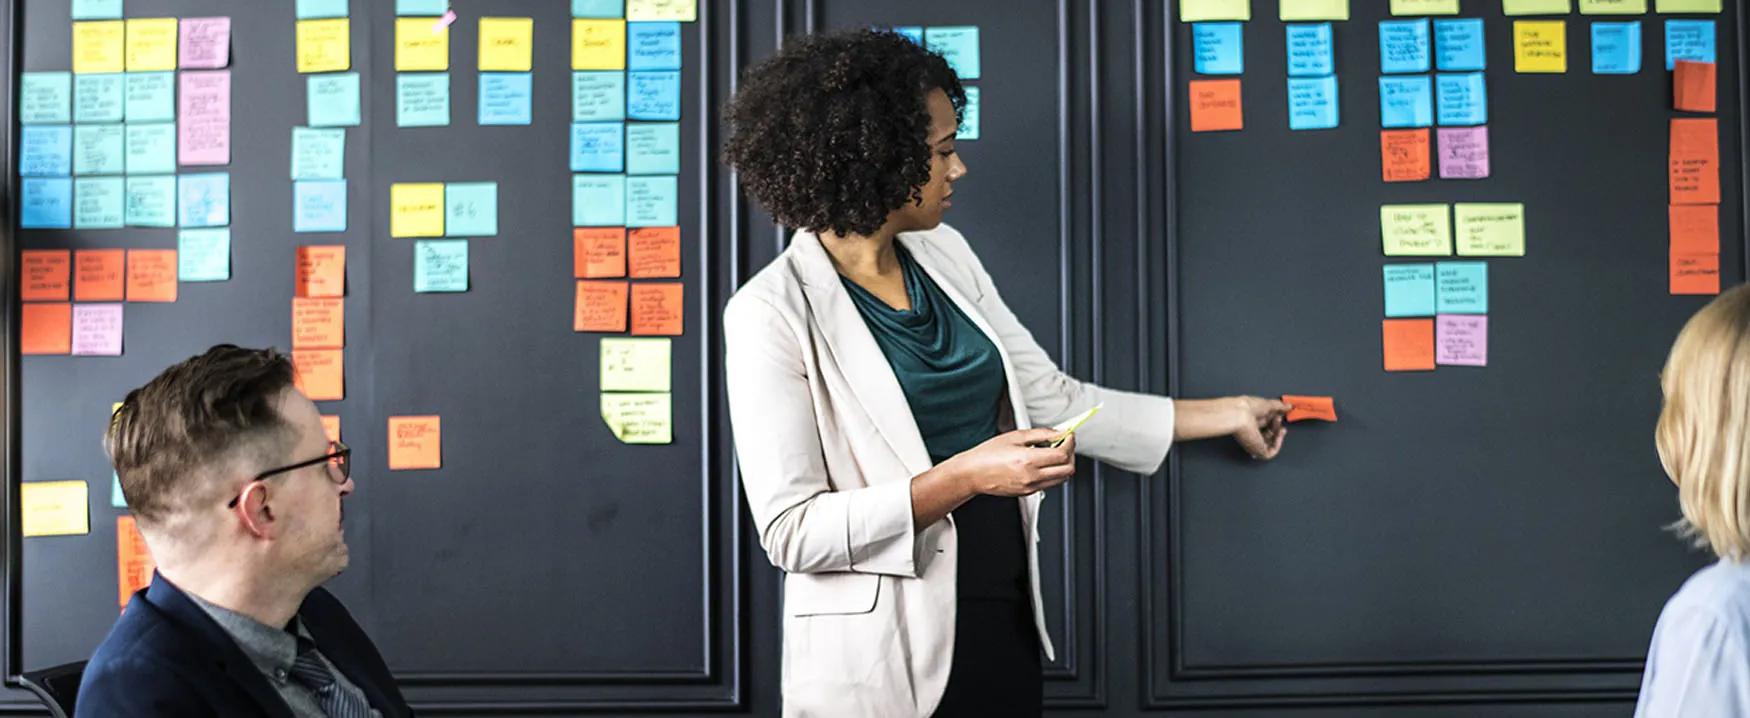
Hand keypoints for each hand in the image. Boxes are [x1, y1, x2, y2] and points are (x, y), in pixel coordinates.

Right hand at [939, 428, 1076, 496]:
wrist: (973, 474)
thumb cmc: (987, 454)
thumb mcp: (1015, 436)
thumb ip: (1041, 434)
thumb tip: (1059, 432)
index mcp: (1028, 460)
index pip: (1063, 454)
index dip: (1070, 442)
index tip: (1069, 434)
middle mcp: (1031, 476)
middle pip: (1068, 469)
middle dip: (1071, 454)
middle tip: (1065, 442)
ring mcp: (1031, 487)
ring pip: (1062, 478)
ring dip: (1064, 464)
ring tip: (1054, 452)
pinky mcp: (1028, 492)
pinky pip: (1050, 483)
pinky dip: (1054, 472)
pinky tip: (1044, 462)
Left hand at [1229, 396, 1288, 459]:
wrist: (1239, 415)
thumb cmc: (1246, 408)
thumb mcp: (1267, 404)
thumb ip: (1280, 406)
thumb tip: (1288, 406)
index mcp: (1251, 419)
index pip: (1265, 422)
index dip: (1275, 418)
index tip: (1281, 413)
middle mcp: (1251, 430)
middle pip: (1268, 432)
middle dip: (1276, 425)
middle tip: (1279, 418)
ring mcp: (1253, 441)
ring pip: (1269, 443)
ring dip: (1278, 435)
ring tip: (1281, 427)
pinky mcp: (1256, 449)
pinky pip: (1270, 452)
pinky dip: (1277, 444)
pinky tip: (1279, 435)